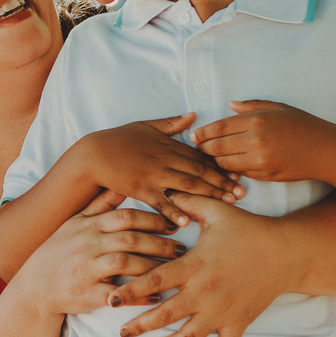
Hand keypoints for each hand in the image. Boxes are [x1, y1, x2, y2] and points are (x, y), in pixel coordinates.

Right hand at [16, 207, 186, 318]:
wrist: (35, 285)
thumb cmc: (59, 251)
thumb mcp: (75, 223)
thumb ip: (100, 205)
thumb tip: (122, 185)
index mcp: (89, 226)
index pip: (126, 217)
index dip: (154, 219)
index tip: (175, 224)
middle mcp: (89, 245)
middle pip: (131, 239)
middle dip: (160, 243)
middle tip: (183, 249)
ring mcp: (87, 269)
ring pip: (126, 264)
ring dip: (153, 267)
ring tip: (174, 271)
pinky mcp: (87, 293)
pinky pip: (117, 294)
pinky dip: (138, 295)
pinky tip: (156, 297)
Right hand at [82, 114, 242, 227]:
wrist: (94, 154)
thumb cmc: (119, 139)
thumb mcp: (146, 126)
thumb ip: (171, 123)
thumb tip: (193, 116)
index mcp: (167, 145)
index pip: (199, 156)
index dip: (220, 165)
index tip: (237, 173)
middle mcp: (164, 160)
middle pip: (199, 172)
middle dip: (222, 182)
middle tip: (242, 192)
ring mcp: (152, 175)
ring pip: (186, 186)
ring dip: (209, 195)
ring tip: (227, 204)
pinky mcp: (140, 189)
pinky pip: (160, 202)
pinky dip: (173, 211)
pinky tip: (186, 220)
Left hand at [106, 192, 295, 336]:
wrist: (287, 252)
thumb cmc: (249, 229)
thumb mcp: (217, 210)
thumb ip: (187, 203)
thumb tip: (162, 189)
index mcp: (194, 266)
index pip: (155, 281)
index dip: (131, 291)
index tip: (111, 301)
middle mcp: (205, 293)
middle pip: (166, 314)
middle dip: (141, 325)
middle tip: (120, 333)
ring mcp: (222, 311)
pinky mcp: (239, 322)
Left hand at [190, 100, 335, 182]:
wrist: (326, 151)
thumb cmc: (302, 125)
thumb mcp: (278, 108)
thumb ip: (251, 106)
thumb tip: (230, 105)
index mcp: (257, 120)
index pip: (219, 127)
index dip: (202, 132)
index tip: (193, 135)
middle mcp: (256, 140)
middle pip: (216, 147)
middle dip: (203, 148)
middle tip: (198, 147)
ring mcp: (260, 160)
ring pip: (224, 163)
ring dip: (215, 161)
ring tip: (210, 156)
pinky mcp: (264, 175)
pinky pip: (239, 173)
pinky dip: (231, 170)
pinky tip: (228, 165)